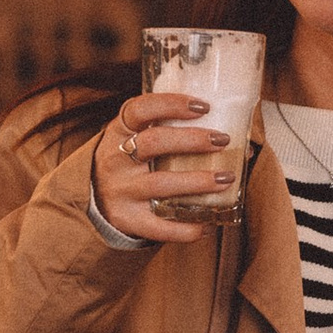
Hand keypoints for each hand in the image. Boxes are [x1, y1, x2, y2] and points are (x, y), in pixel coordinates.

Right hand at [91, 91, 236, 243]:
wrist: (95, 201)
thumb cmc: (129, 164)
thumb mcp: (134, 140)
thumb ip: (170, 133)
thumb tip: (237, 141)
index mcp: (118, 132)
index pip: (139, 109)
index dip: (171, 104)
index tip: (203, 107)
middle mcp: (116, 159)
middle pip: (154, 143)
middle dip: (192, 140)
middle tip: (222, 140)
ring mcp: (120, 191)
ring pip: (161, 184)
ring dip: (197, 181)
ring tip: (226, 178)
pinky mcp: (127, 220)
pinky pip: (159, 227)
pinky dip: (186, 228)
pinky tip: (208, 225)